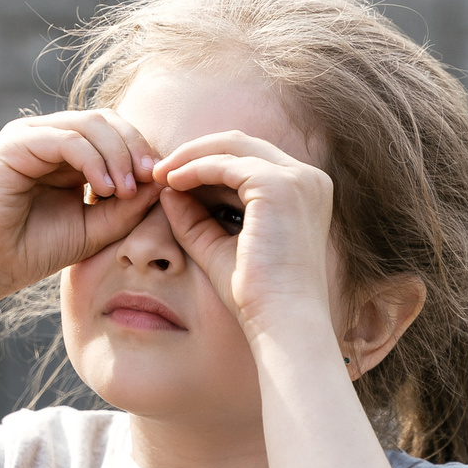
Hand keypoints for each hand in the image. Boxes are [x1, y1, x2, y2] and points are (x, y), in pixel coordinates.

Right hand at [0, 110, 166, 313]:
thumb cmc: (31, 251)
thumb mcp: (94, 228)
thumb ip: (127, 206)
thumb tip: (163, 180)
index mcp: (66, 154)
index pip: (115, 133)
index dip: (142, 152)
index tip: (163, 184)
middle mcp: (48, 137)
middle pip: (107, 121)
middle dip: (135, 148)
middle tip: (152, 179)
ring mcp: (30, 136)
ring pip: (91, 125)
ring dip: (118, 155)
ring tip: (126, 192)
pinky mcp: (14, 144)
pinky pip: (66, 139)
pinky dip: (93, 161)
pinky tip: (105, 190)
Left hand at [156, 131, 337, 338]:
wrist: (282, 323)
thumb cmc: (256, 296)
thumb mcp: (218, 248)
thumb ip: (195, 219)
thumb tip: (167, 190)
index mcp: (303, 192)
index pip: (249, 161)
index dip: (207, 164)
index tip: (171, 179)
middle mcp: (308, 179)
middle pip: (242, 144)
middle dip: (196, 152)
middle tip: (159, 170)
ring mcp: (297, 179)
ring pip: (232, 146)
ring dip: (191, 157)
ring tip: (160, 175)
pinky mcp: (279, 185)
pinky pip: (226, 164)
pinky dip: (195, 168)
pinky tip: (172, 182)